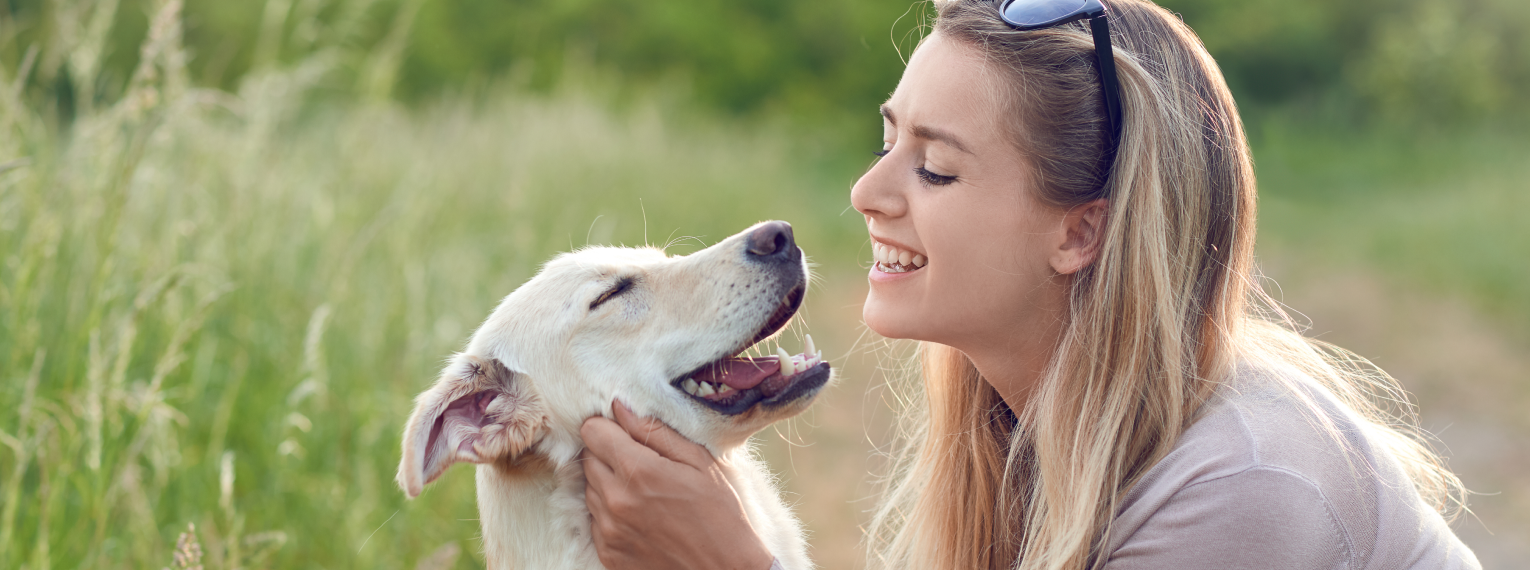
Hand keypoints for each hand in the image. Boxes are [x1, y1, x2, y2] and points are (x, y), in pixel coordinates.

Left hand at [580, 401, 774, 569]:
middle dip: (608, 454)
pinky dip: (611, 512)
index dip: (608, 427)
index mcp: (639, 472)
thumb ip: (655, 432)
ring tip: (645, 492)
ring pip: (589, 489)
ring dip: (609, 484)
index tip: (624, 432)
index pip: (592, 432)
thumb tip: (620, 407)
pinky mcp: (607, 552)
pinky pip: (595, 519)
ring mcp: (608, 530)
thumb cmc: (720, 514)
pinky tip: (641, 516)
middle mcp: (616, 501)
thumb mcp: (699, 462)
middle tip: (641, 463)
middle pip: (588, 459)